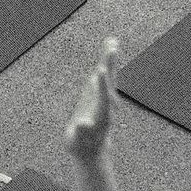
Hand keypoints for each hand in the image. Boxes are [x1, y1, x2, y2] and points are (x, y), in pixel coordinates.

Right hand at [65, 37, 118, 163]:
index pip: (102, 98)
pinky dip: (106, 61)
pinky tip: (108, 49)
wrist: (91, 149)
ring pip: (108, 75)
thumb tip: (82, 123)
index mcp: (101, 115)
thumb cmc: (82, 146)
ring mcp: (103, 97)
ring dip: (109, 59)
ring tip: (112, 42)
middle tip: (112, 49)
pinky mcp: (99, 93)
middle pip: (109, 82)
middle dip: (109, 66)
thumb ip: (81, 131)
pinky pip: (104, 74)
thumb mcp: (78, 141)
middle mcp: (106, 103)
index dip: (101, 85)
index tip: (99, 71)